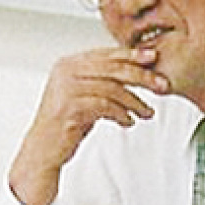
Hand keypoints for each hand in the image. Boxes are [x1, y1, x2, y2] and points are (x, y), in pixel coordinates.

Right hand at [9, 47, 167, 204]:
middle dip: (141, 76)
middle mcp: (65, 72)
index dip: (131, 55)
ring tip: (147, 112)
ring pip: (112, 88)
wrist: (42, 151)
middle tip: (161, 85)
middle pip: (113, 68)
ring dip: (135, 101)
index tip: (153, 58)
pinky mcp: (69, 108)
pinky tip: (129, 121)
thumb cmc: (65, 125)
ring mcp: (66, 89)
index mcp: (69, 64)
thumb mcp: (84, 96)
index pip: (106, 54)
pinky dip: (121, 114)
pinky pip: (105, 106)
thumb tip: (135, 72)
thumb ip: (102, 82)